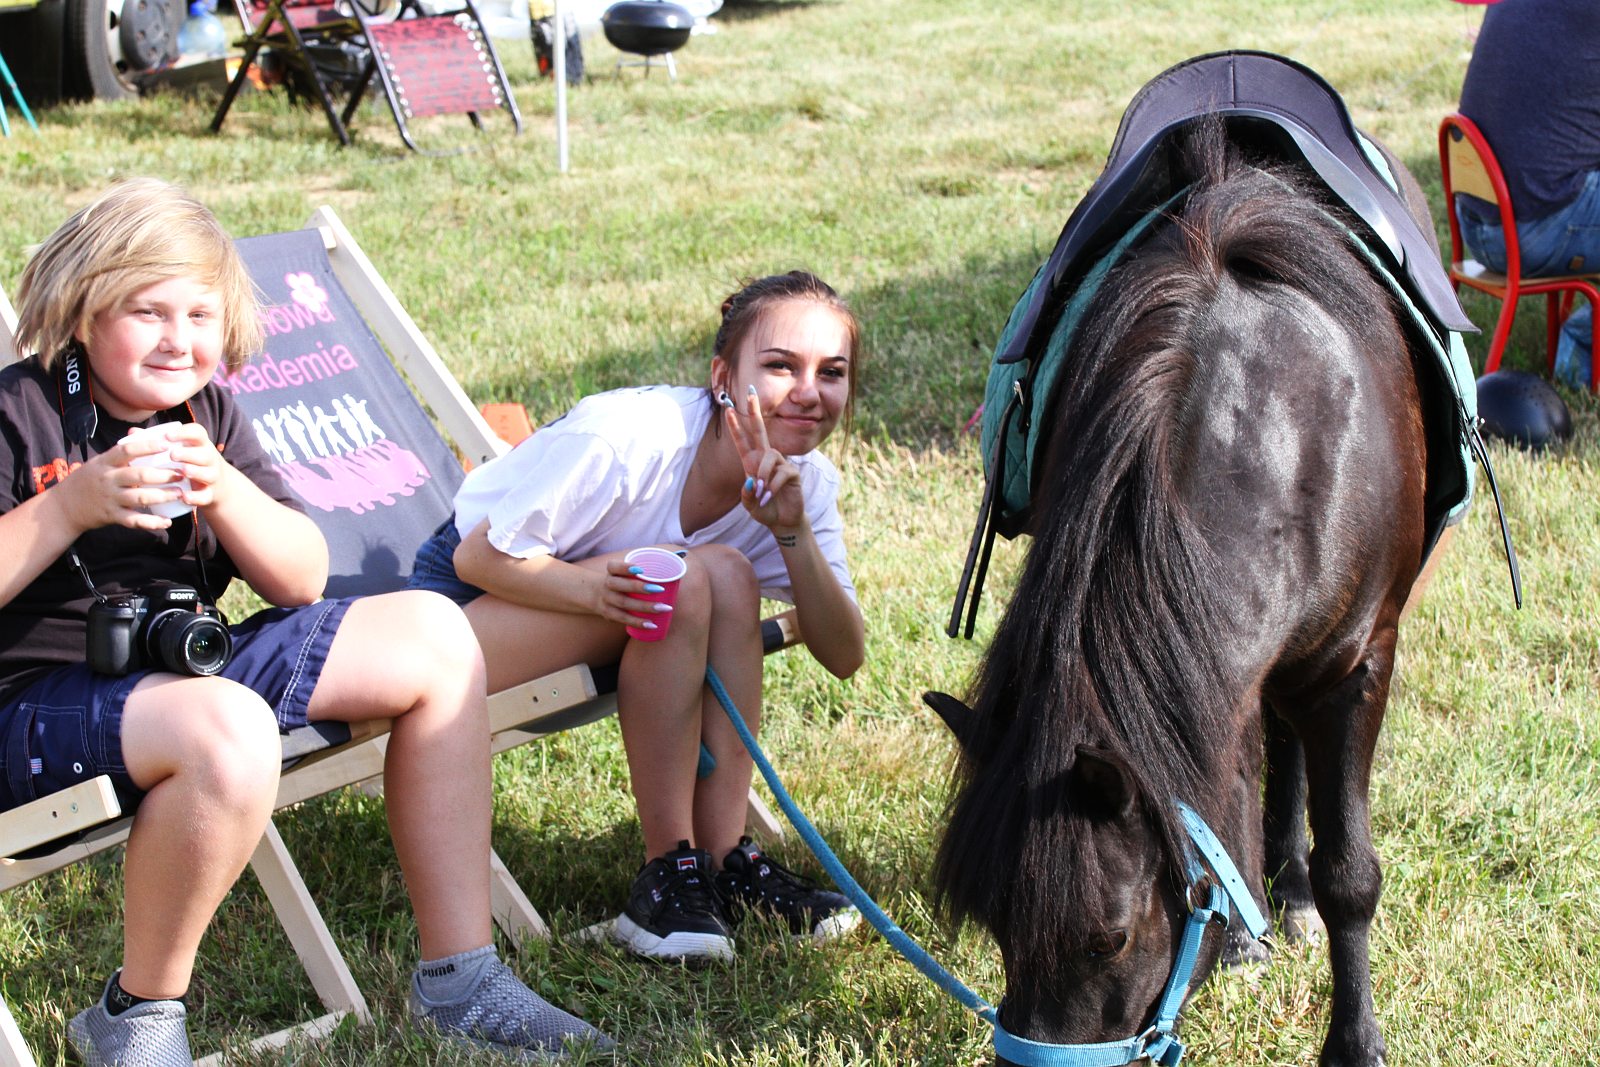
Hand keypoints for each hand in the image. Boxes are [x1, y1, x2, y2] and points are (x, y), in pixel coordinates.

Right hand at [54, 431, 188, 533]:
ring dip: (163, 496)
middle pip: (139, 475)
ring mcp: (110, 498)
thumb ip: (119, 452)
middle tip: (182, 473)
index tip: (167, 445)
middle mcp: (107, 479)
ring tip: (181, 494)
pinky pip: (134, 520)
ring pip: (140, 498)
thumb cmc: (89, 480)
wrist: (64, 506)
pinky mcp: (112, 516)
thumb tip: (140, 432)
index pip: (127, 450)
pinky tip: (167, 522)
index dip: (147, 447)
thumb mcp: (99, 462)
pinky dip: (151, 522)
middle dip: (163, 475)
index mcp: (105, 462)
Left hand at [161, 422, 230, 509]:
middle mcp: (209, 458)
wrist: (214, 485)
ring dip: (196, 472)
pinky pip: (206, 496)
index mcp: (200, 444)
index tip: (168, 436)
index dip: (184, 433)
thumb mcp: (180, 449)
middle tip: (172, 454)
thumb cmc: (188, 461)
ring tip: (182, 471)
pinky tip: (184, 497)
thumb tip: (133, 432)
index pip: (197, 433)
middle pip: (205, 453)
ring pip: (208, 473)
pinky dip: (196, 497)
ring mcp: (211, 476)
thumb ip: (157, 441)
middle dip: (189, 454)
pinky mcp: (210, 494)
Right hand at [594, 557, 675, 631]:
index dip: (625, 567)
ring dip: (644, 607)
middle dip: (639, 587)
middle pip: (620, 585)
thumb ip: (646, 565)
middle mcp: (607, 585)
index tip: (640, 569)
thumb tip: (681, 556)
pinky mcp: (609, 614)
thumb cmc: (621, 579)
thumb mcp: (624, 571)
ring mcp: (606, 600)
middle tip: (659, 589)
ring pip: (624, 604)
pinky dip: (638, 622)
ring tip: (663, 608)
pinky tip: (652, 625)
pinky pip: (623, 619)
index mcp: (611, 571)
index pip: (614, 567)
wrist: (592, 593)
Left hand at [724, 385, 805, 532]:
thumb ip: (746, 494)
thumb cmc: (765, 510)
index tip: (728, 409)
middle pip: (760, 430)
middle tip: (750, 392)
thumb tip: (750, 480)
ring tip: (762, 493)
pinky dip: (773, 486)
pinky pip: (781, 472)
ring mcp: (780, 464)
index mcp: (751, 463)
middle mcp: (765, 459)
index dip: (735, 426)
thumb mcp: (749, 505)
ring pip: (769, 456)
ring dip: (763, 475)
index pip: (742, 440)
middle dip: (754, 411)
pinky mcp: (792, 472)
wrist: (783, 521)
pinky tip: (771, 495)